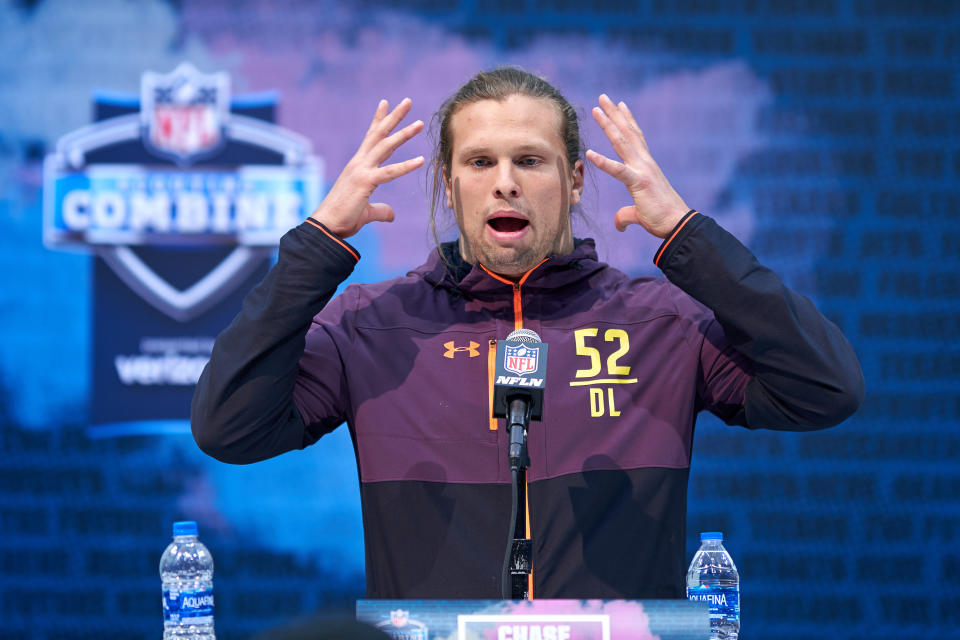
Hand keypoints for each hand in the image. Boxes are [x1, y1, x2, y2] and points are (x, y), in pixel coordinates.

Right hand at [310, 98, 423, 237]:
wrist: (326, 227)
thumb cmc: (342, 219)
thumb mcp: (366, 212)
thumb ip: (380, 210)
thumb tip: (392, 214)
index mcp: (358, 166)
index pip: (371, 138)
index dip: (379, 120)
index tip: (385, 103)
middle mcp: (359, 163)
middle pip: (379, 135)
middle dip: (394, 117)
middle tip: (408, 101)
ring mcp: (361, 171)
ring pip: (385, 147)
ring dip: (403, 133)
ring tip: (420, 123)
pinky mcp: (364, 182)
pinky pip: (389, 173)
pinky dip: (406, 166)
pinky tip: (421, 160)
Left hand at [586, 94, 689, 237]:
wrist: (678, 225)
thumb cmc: (662, 218)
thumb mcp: (640, 213)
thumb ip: (626, 215)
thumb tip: (619, 224)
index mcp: (646, 165)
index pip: (636, 137)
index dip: (627, 120)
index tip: (620, 105)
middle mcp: (645, 162)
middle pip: (627, 132)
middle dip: (614, 114)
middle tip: (603, 97)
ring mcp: (642, 170)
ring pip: (622, 142)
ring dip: (608, 124)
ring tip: (596, 109)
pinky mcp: (639, 183)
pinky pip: (618, 171)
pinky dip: (603, 162)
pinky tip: (589, 153)